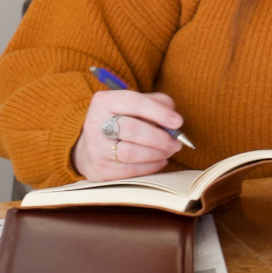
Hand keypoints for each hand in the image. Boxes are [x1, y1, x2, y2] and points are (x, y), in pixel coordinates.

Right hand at [72, 89, 186, 180]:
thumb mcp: (134, 105)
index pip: (134, 103)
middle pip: (132, 130)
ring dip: (157, 153)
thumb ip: (156, 104)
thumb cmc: (122, 120)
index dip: (159, 112)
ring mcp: (95, 148)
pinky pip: (130, 170)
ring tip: (169, 150)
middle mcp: (95, 124)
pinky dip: (151, 166)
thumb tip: (174, 121)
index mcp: (104, 101)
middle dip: (160, 137)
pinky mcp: (100, 169)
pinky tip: (159, 160)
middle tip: (176, 142)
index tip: (178, 122)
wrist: (93, 145)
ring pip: (131, 152)